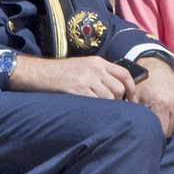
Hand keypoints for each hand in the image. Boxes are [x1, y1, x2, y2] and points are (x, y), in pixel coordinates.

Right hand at [10, 55, 134, 99]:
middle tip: (115, 108)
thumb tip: (118, 90)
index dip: (132, 89)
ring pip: (110, 97)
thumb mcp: (84, 66)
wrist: (40, 72)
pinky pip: (96, 102)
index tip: (132, 100)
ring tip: (101, 110)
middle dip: (120, 101)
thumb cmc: (62, 72)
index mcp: (98, 62)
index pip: (124, 74)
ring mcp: (87, 78)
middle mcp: (95, 68)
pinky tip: (93, 111)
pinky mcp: (78, 89)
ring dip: (109, 106)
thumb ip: (100, 74)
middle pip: (119, 88)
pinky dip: (98, 109)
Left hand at [128, 58, 173, 137]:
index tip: (151, 130)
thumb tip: (137, 133)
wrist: (156, 66)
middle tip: (155, 122)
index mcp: (162, 104)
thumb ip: (137, 116)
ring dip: (172, 123)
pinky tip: (170, 110)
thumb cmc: (142, 84)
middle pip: (172, 130)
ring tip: (163, 115)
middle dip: (164, 129)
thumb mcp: (135, 99)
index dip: (156, 134)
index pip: (163, 132)